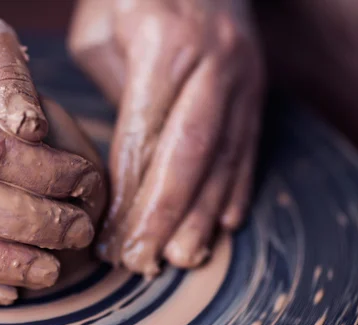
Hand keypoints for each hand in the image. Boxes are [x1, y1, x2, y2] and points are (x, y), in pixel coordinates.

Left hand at [69, 0, 264, 273]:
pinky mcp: (255, 88)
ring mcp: (242, 77)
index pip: (145, 135)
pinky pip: (247, 145)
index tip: (112, 235)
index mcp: (165, 44)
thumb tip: (113, 158)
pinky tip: (224, 225)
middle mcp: (212, 63)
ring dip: (203, 214)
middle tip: (142, 262)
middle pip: (190, 155)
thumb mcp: (102, 29)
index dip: (128, 192)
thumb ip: (108, 92)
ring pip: (223, 157)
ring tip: (182, 257)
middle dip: (165, 215)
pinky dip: (235, 188)